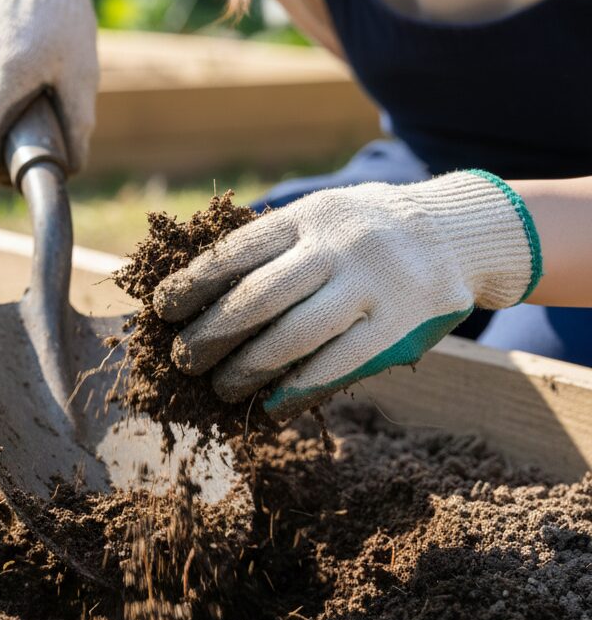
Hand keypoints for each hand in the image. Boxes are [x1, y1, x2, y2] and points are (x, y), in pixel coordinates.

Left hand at [153, 171, 540, 419]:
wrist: (457, 232)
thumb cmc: (365, 234)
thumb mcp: (321, 217)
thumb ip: (273, 247)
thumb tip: (199, 292)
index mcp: (308, 216)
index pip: (235, 251)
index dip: (192, 283)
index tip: (162, 309)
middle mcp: (337, 246)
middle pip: (256, 297)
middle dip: (210, 334)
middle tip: (182, 360)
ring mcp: (372, 286)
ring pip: (292, 336)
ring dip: (246, 368)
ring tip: (219, 387)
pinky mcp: (399, 326)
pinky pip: (337, 365)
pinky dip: (296, 388)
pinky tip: (269, 403)